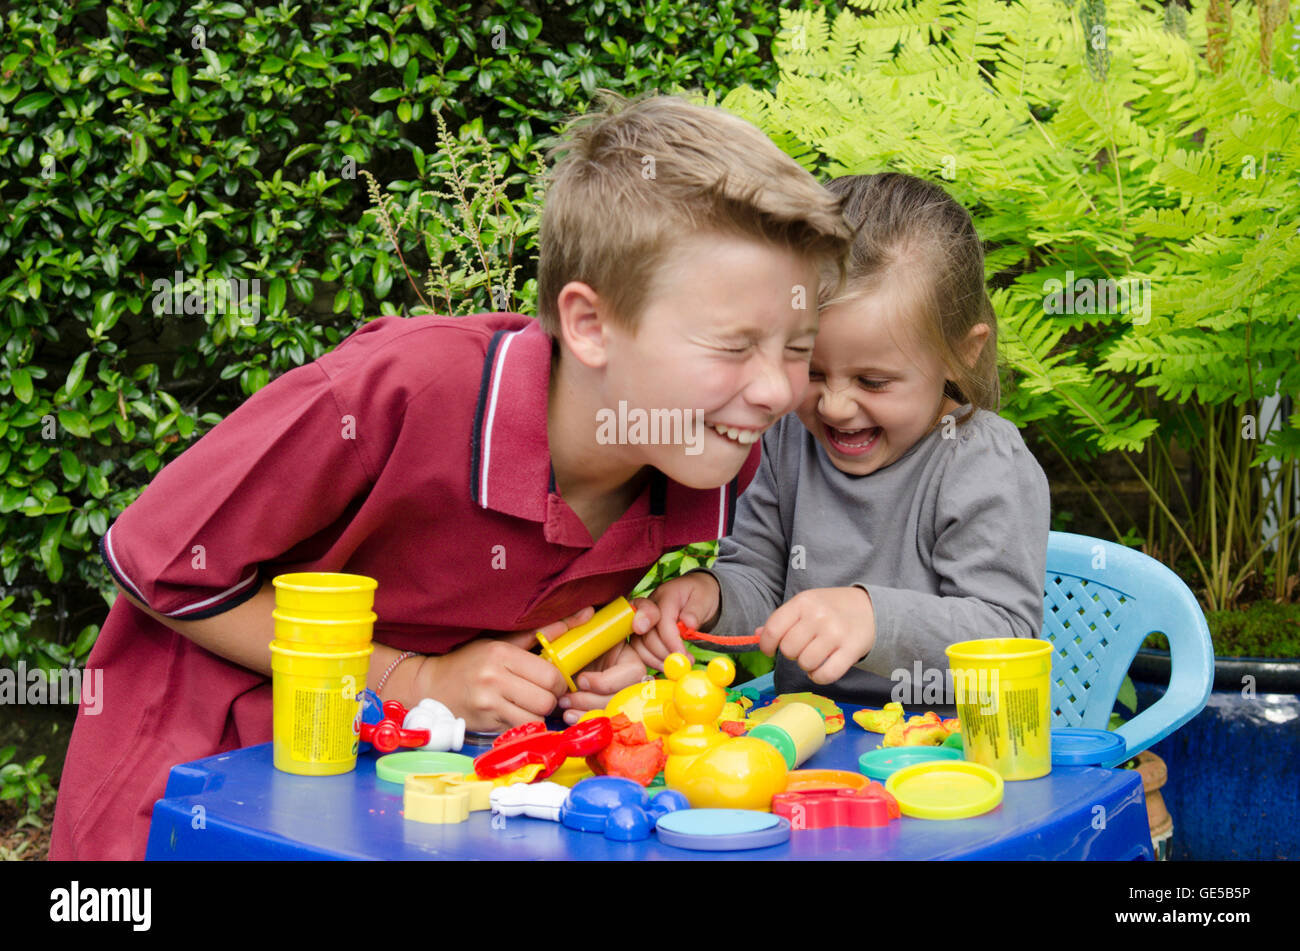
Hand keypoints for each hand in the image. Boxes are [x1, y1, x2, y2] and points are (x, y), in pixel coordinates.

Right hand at [415, 606, 594, 732]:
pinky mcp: (484, 723)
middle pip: (547, 699)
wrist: (430, 686)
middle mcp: (494, 678)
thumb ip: (543, 632)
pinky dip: (524, 725)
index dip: (558, 681)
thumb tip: (585, 614)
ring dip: (538, 714)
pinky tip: (514, 715)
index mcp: (501, 653)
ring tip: (526, 704)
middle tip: (540, 694)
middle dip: (550, 699)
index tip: (551, 681)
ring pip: (537, 717)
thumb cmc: (471, 662)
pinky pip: (521, 729)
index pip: (551, 674)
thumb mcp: (501, 642)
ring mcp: (488, 703)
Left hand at [557, 639, 649, 724]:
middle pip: (620, 699)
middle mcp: (634, 683)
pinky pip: (603, 723)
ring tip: (565, 708)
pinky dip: (584, 721)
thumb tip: (582, 648)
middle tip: (566, 698)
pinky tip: (570, 717)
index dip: (603, 681)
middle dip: (588, 701)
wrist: (572, 663)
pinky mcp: (610, 713)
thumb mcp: (582, 641)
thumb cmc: (578, 650)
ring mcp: (623, 700)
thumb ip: (582, 639)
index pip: (631, 674)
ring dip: (584, 714)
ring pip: (611, 713)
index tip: (581, 680)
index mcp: (631, 661)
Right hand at [628, 571, 721, 668]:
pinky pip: (639, 649)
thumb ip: (695, 611)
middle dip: (665, 653)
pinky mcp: (640, 631)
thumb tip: (689, 624)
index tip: (682, 655)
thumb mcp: (704, 597)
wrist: (694, 593)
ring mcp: (642, 618)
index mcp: (666, 595)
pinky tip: (665, 665)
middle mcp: (649, 606)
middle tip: (684, 662)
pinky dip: (651, 660)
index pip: (662, 620)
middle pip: (647, 634)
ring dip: (656, 659)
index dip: (671, 640)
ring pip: (639, 644)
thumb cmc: (699, 594)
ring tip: (676, 665)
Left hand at [757, 587, 876, 684]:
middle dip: (791, 653)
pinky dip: (819, 677)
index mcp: (803, 602)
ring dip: (806, 666)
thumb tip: (756, 636)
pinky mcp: (851, 650)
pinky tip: (821, 669)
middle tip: (802, 648)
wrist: (869, 607)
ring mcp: (836, 633)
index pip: (773, 629)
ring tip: (814, 656)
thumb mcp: (805, 605)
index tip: (769, 649)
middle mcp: (818, 616)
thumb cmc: (830, 607)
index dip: (766, 645)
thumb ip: (781, 620)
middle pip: (788, 649)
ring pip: (805, 664)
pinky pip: (826, 675)